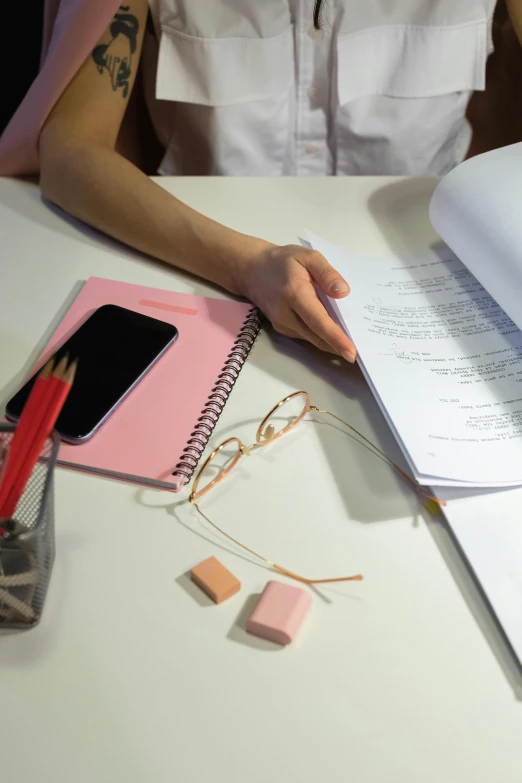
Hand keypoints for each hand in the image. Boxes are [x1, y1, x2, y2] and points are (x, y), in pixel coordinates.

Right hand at [237, 243, 356, 361]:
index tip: (351, 352)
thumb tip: (343, 292)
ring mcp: (282, 324)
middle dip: (338, 347)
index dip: (336, 338)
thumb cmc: (282, 260)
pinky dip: (321, 336)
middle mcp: (285, 313)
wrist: (252, 270)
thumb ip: (327, 273)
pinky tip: (333, 331)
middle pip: (316, 336)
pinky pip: (306, 336)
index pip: (318, 320)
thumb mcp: (308, 256)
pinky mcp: (282, 329)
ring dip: (331, 343)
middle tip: (360, 353)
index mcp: (294, 293)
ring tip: (351, 342)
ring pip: (312, 339)